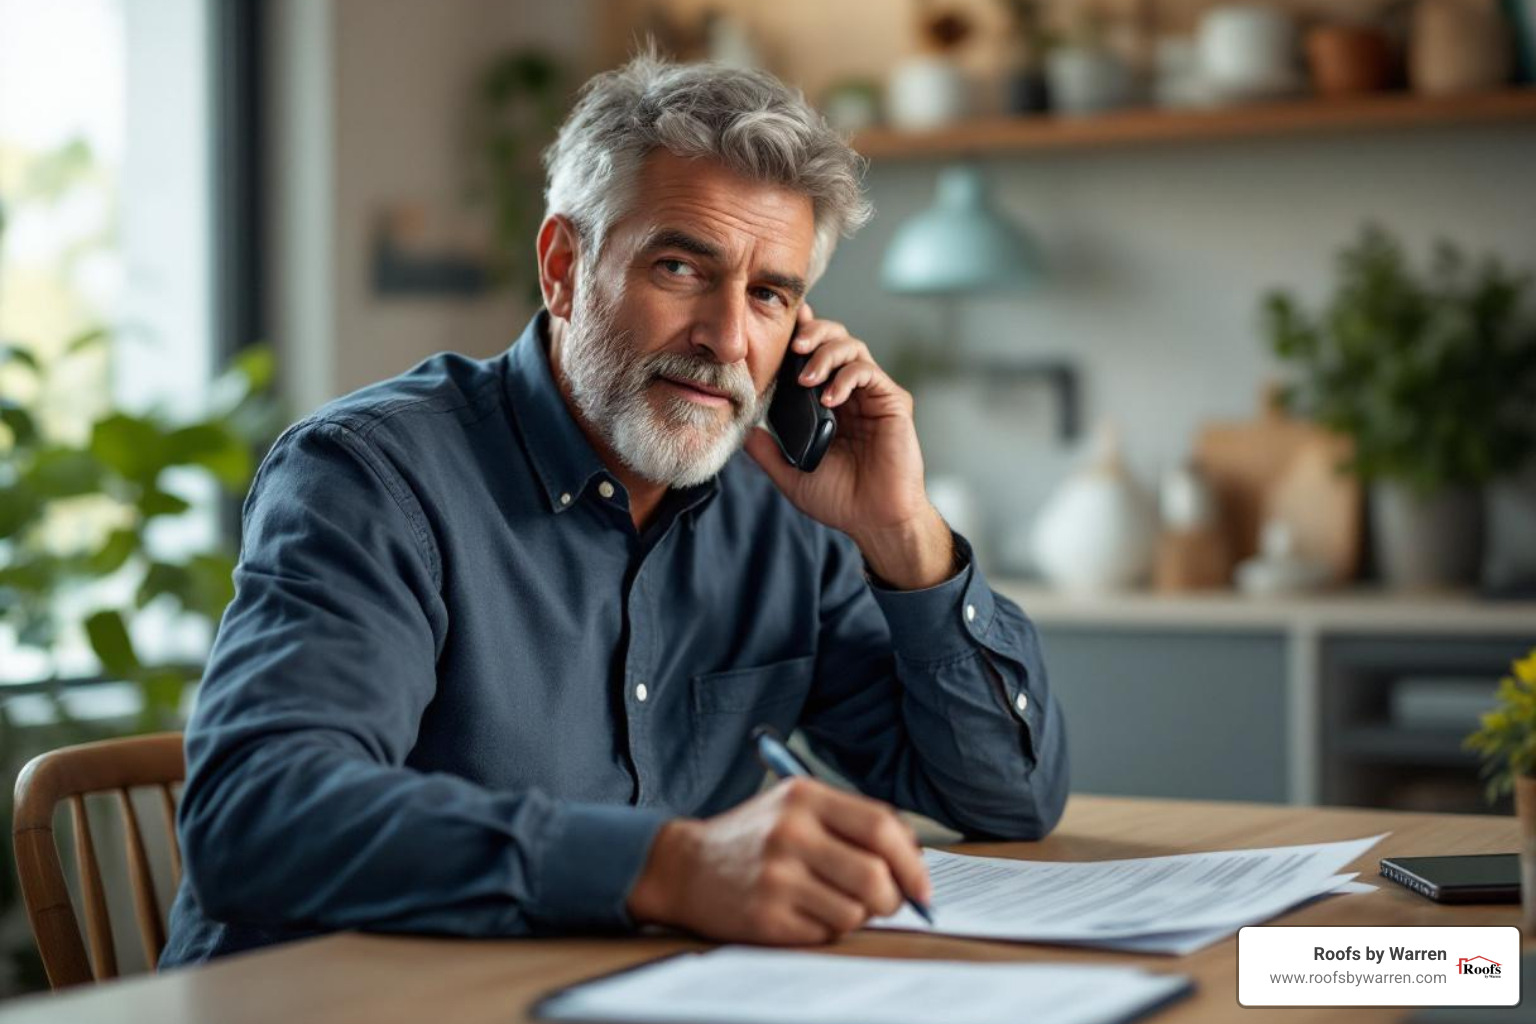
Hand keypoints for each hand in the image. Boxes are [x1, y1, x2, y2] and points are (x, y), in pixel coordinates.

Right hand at [626, 777, 931, 944]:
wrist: (685, 866)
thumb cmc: (755, 838)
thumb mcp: (796, 808)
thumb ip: (852, 824)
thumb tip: (914, 866)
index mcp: (805, 796)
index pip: (881, 827)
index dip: (913, 861)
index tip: (922, 886)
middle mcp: (790, 832)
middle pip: (875, 876)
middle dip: (893, 899)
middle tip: (886, 903)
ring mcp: (776, 875)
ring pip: (855, 912)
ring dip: (855, 915)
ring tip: (830, 902)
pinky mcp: (765, 915)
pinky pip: (826, 933)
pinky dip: (825, 929)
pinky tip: (800, 912)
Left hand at [743, 304, 953, 588]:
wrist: (875, 521)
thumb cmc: (841, 500)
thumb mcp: (791, 474)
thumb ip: (767, 451)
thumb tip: (740, 430)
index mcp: (827, 403)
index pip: (813, 356)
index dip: (799, 335)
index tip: (778, 328)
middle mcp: (851, 393)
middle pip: (834, 339)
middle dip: (812, 333)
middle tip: (792, 346)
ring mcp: (872, 395)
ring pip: (852, 347)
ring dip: (825, 354)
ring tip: (805, 378)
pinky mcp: (892, 402)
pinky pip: (868, 372)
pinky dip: (845, 377)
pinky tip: (829, 397)